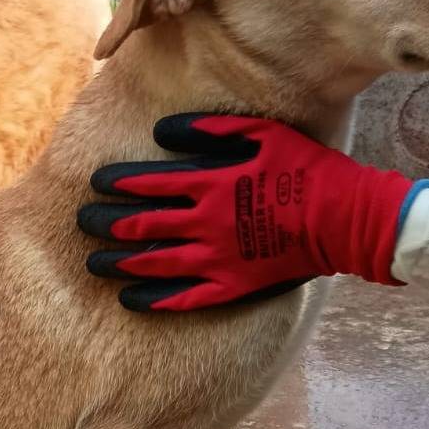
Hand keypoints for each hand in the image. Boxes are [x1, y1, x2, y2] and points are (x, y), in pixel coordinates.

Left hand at [77, 114, 420, 311]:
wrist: (346, 219)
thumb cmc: (305, 168)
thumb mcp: (260, 134)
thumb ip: (208, 129)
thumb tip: (161, 131)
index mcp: (210, 183)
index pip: (148, 184)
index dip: (116, 183)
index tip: (94, 183)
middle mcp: (205, 223)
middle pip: (142, 226)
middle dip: (106, 224)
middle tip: (83, 223)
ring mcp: (217, 259)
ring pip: (153, 264)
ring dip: (118, 263)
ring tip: (93, 262)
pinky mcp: (231, 287)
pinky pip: (183, 298)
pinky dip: (153, 299)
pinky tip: (130, 299)